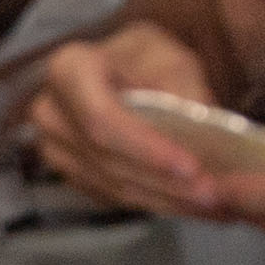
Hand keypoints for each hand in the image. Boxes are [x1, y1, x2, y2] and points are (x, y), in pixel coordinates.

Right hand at [22, 26, 236, 219]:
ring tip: (213, 206)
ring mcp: (55, 148)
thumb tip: (203, 137)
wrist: (126, 71)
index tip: (191, 167)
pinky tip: (192, 204)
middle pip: (108, 160)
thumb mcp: (172, 59)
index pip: (102, 119)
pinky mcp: (71, 174)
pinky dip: (156, 203)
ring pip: (113, 187)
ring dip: (166, 200)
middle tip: (214, 195)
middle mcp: (51, 112)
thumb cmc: (147, 59)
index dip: (145, 149)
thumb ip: (185, 93)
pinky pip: (114, 197)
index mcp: (68, 70)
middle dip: (164, 183)